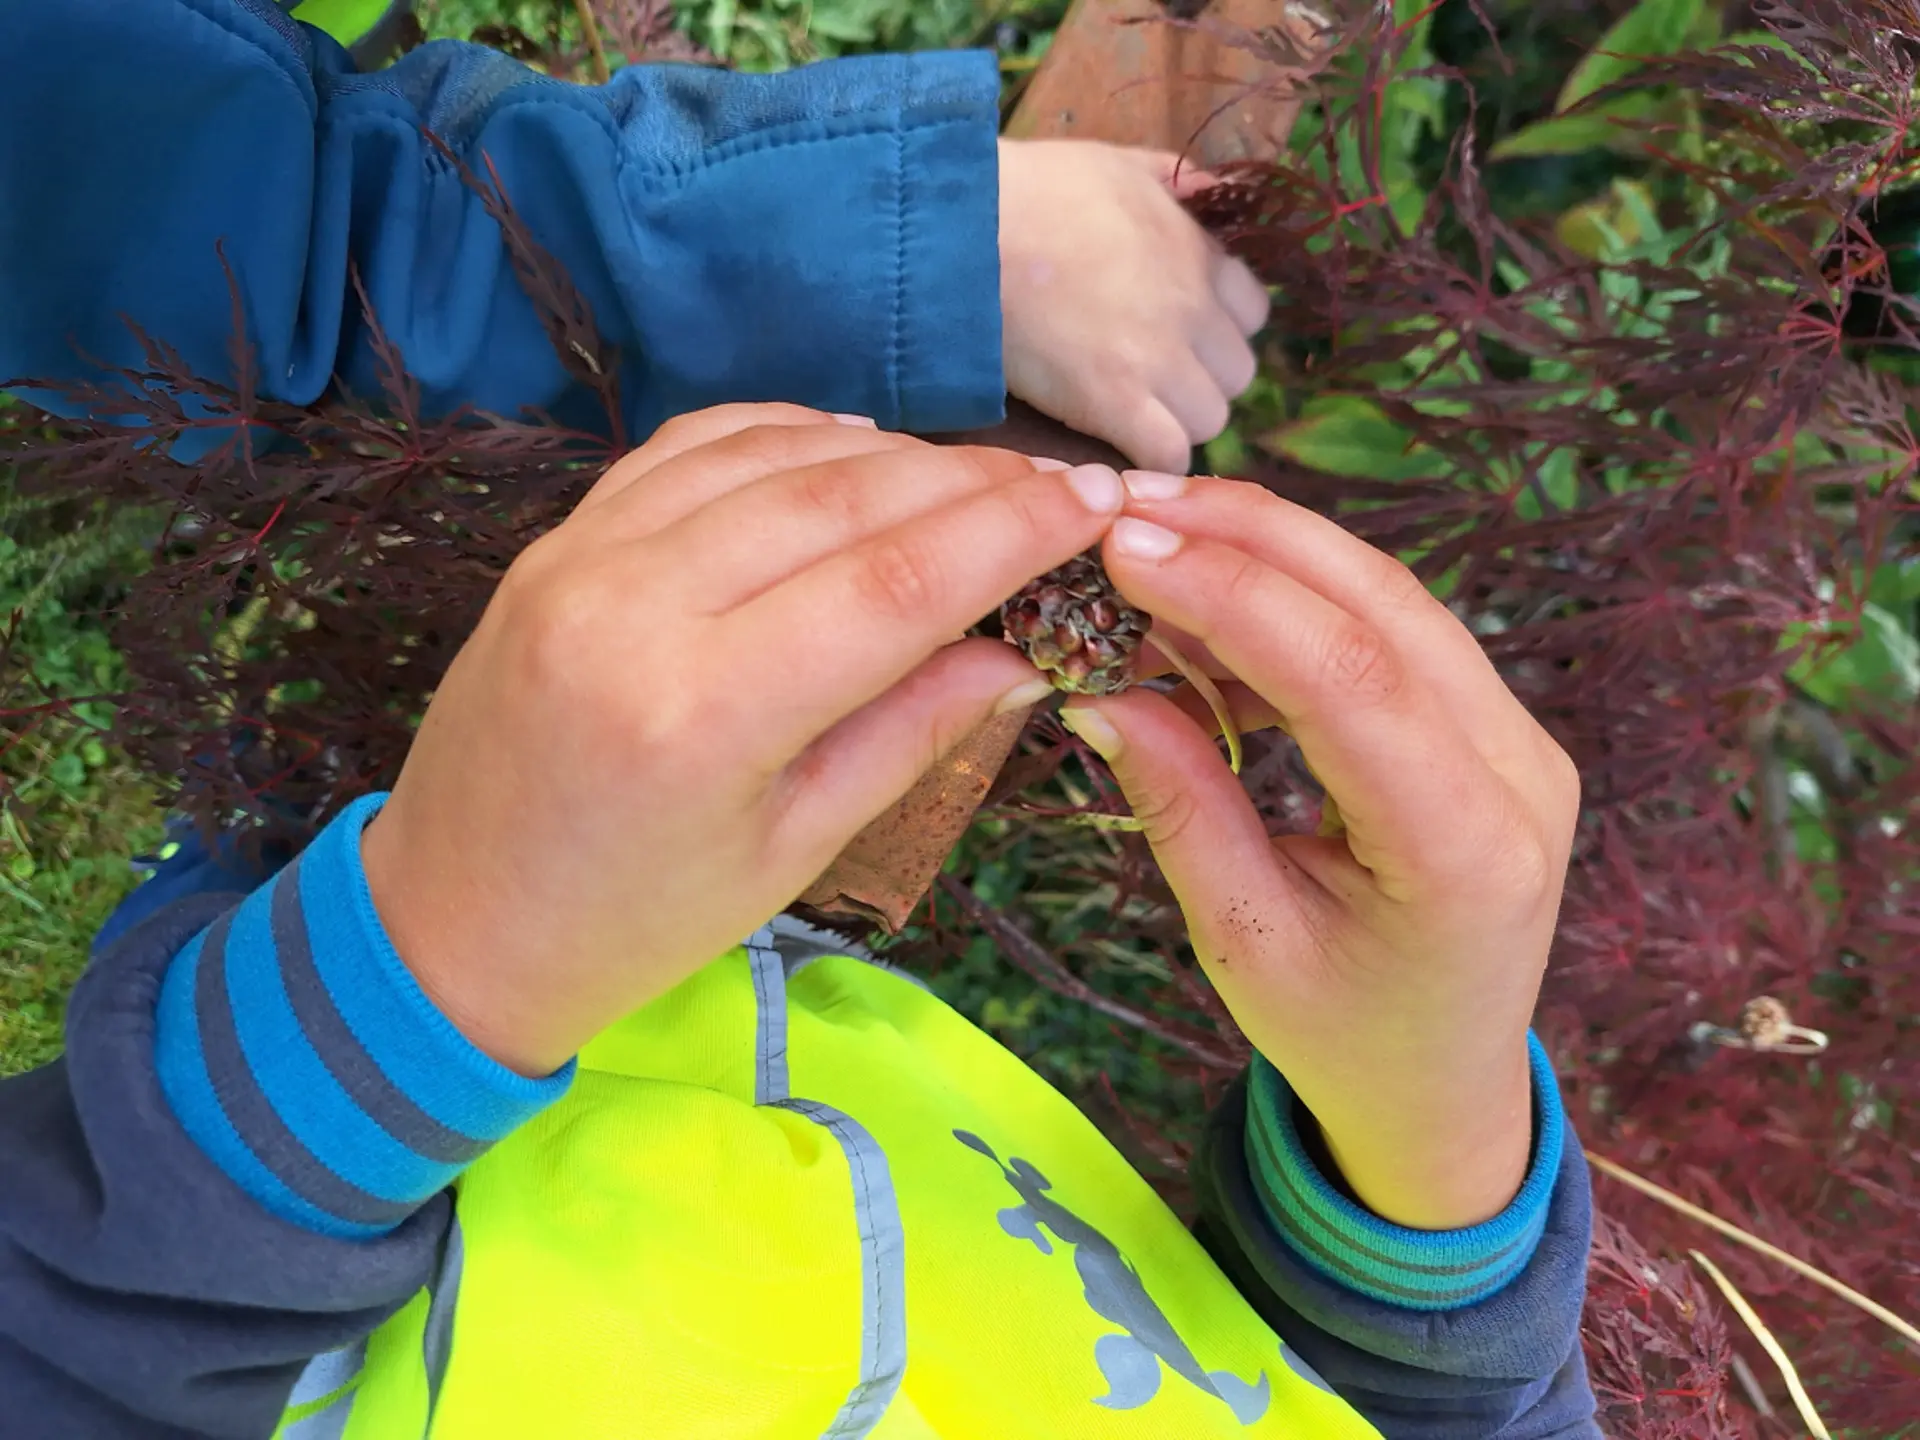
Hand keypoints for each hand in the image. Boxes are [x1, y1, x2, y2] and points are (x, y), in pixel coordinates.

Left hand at [360, 404, 1125, 1075]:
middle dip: (969, 481)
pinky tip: (850, 450)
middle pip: (842, 498)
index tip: (1096, 498)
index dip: (1010, 529)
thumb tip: (1022, 647)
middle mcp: (636, 606)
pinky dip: (788, 433)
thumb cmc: (633, 921)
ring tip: (972, 479)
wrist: (446, 919)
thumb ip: (911, 733)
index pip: (895, 581)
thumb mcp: (794, 851)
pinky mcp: (558, 536)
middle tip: (1058, 485)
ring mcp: (583, 555)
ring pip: (773, 453)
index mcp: (703, 713)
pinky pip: (693, 445)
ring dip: (889, 451)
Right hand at [998, 139, 1269, 473]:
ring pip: (1209, 420)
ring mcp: (1159, 359)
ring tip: (1131, 416)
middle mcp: (1192, 308)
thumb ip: (1172, 181)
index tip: (1180, 336)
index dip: (1218, 330)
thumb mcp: (1118, 164)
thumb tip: (1205, 190)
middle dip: (1200, 381)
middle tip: (1152, 383)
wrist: (973, 231)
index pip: (1253, 314)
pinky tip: (1119, 446)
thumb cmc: (1034, 191)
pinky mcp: (1116, 402)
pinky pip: (1168, 454)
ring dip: (1176, 424)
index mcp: (1198, 253)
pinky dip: (1149, 459)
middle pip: (1236, 375)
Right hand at [1056, 474, 1578, 1229]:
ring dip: (1270, 551)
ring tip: (1153, 535)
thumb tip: (1099, 686)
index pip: (1349, 679)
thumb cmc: (1341, 1037)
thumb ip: (1182, 804)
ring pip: (1391, 597)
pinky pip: (1394, 628)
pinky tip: (1212, 598)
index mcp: (1464, 849)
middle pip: (1382, 605)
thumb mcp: (1242, 939)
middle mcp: (1518, 773)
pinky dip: (1298, 598)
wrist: (1442, 1085)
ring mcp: (1519, 739)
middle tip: (1126, 506)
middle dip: (1247, 538)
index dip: (1233, 596)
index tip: (1125, 546)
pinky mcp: (1494, 724)